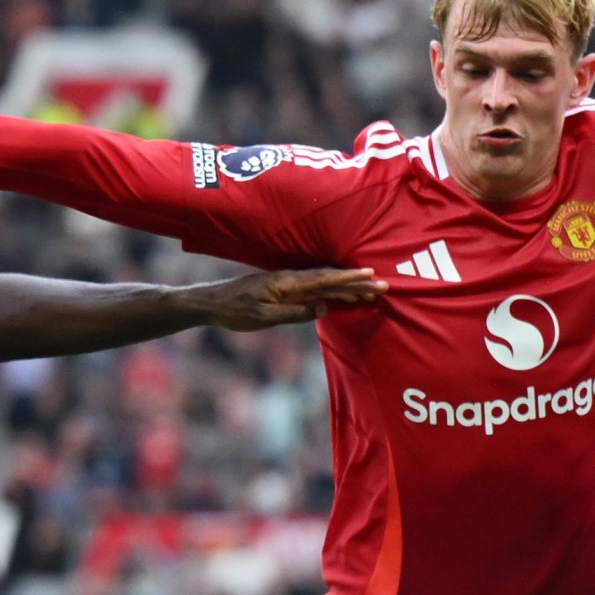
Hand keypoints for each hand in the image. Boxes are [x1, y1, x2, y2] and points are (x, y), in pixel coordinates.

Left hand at [187, 266, 383, 331]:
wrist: (212, 303)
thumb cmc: (234, 311)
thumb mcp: (263, 317)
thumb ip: (293, 313)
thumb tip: (323, 308)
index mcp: (288, 283)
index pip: (325, 280)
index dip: (350, 279)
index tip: (371, 278)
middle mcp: (291, 279)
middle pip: (330, 279)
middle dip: (357, 282)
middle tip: (382, 286)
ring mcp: (288, 284)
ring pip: (324, 284)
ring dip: (347, 286)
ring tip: (369, 291)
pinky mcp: (284, 290)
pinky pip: (314, 289)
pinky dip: (332, 291)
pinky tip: (341, 295)